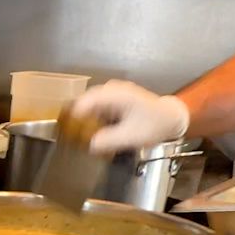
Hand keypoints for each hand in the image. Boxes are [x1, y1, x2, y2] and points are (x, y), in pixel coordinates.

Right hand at [67, 79, 190, 153]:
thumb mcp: (132, 137)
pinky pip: (96, 104)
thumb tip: (90, 145)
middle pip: (85, 99)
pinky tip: (93, 129)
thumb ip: (110, 140)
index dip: (74, 114)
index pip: (87, 100)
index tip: (64, 129)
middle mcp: (113, 89)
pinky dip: (92, 116)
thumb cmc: (154, 124)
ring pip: (90, 102)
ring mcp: (113, 91)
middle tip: (69, 134)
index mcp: (117, 95)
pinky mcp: (113, 97)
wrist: (169, 117)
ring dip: (84, 116)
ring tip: (79, 133)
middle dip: (76, 116)